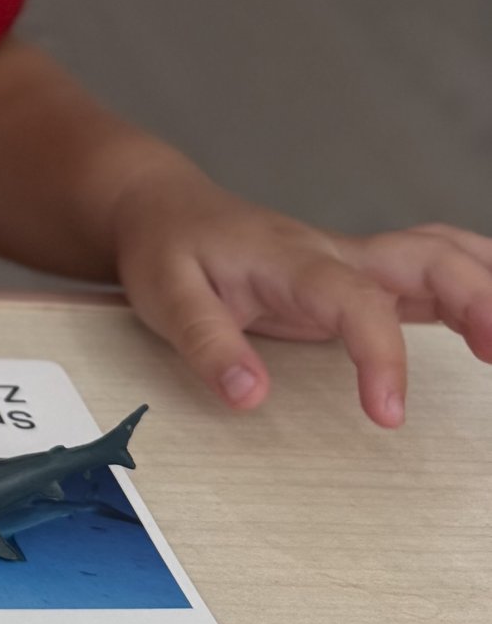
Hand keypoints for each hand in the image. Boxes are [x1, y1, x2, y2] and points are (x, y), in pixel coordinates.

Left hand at [109, 166, 491, 428]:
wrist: (164, 209)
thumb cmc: (166, 249)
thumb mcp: (164, 295)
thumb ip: (208, 344)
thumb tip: (250, 397)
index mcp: (291, 260)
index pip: (356, 301)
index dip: (381, 354)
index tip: (387, 414)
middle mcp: (335, 253)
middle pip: (426, 260)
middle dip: (477, 301)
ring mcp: (354, 259)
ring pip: (441, 255)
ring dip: (487, 286)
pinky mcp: (360, 272)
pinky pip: (434, 265)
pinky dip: (477, 279)